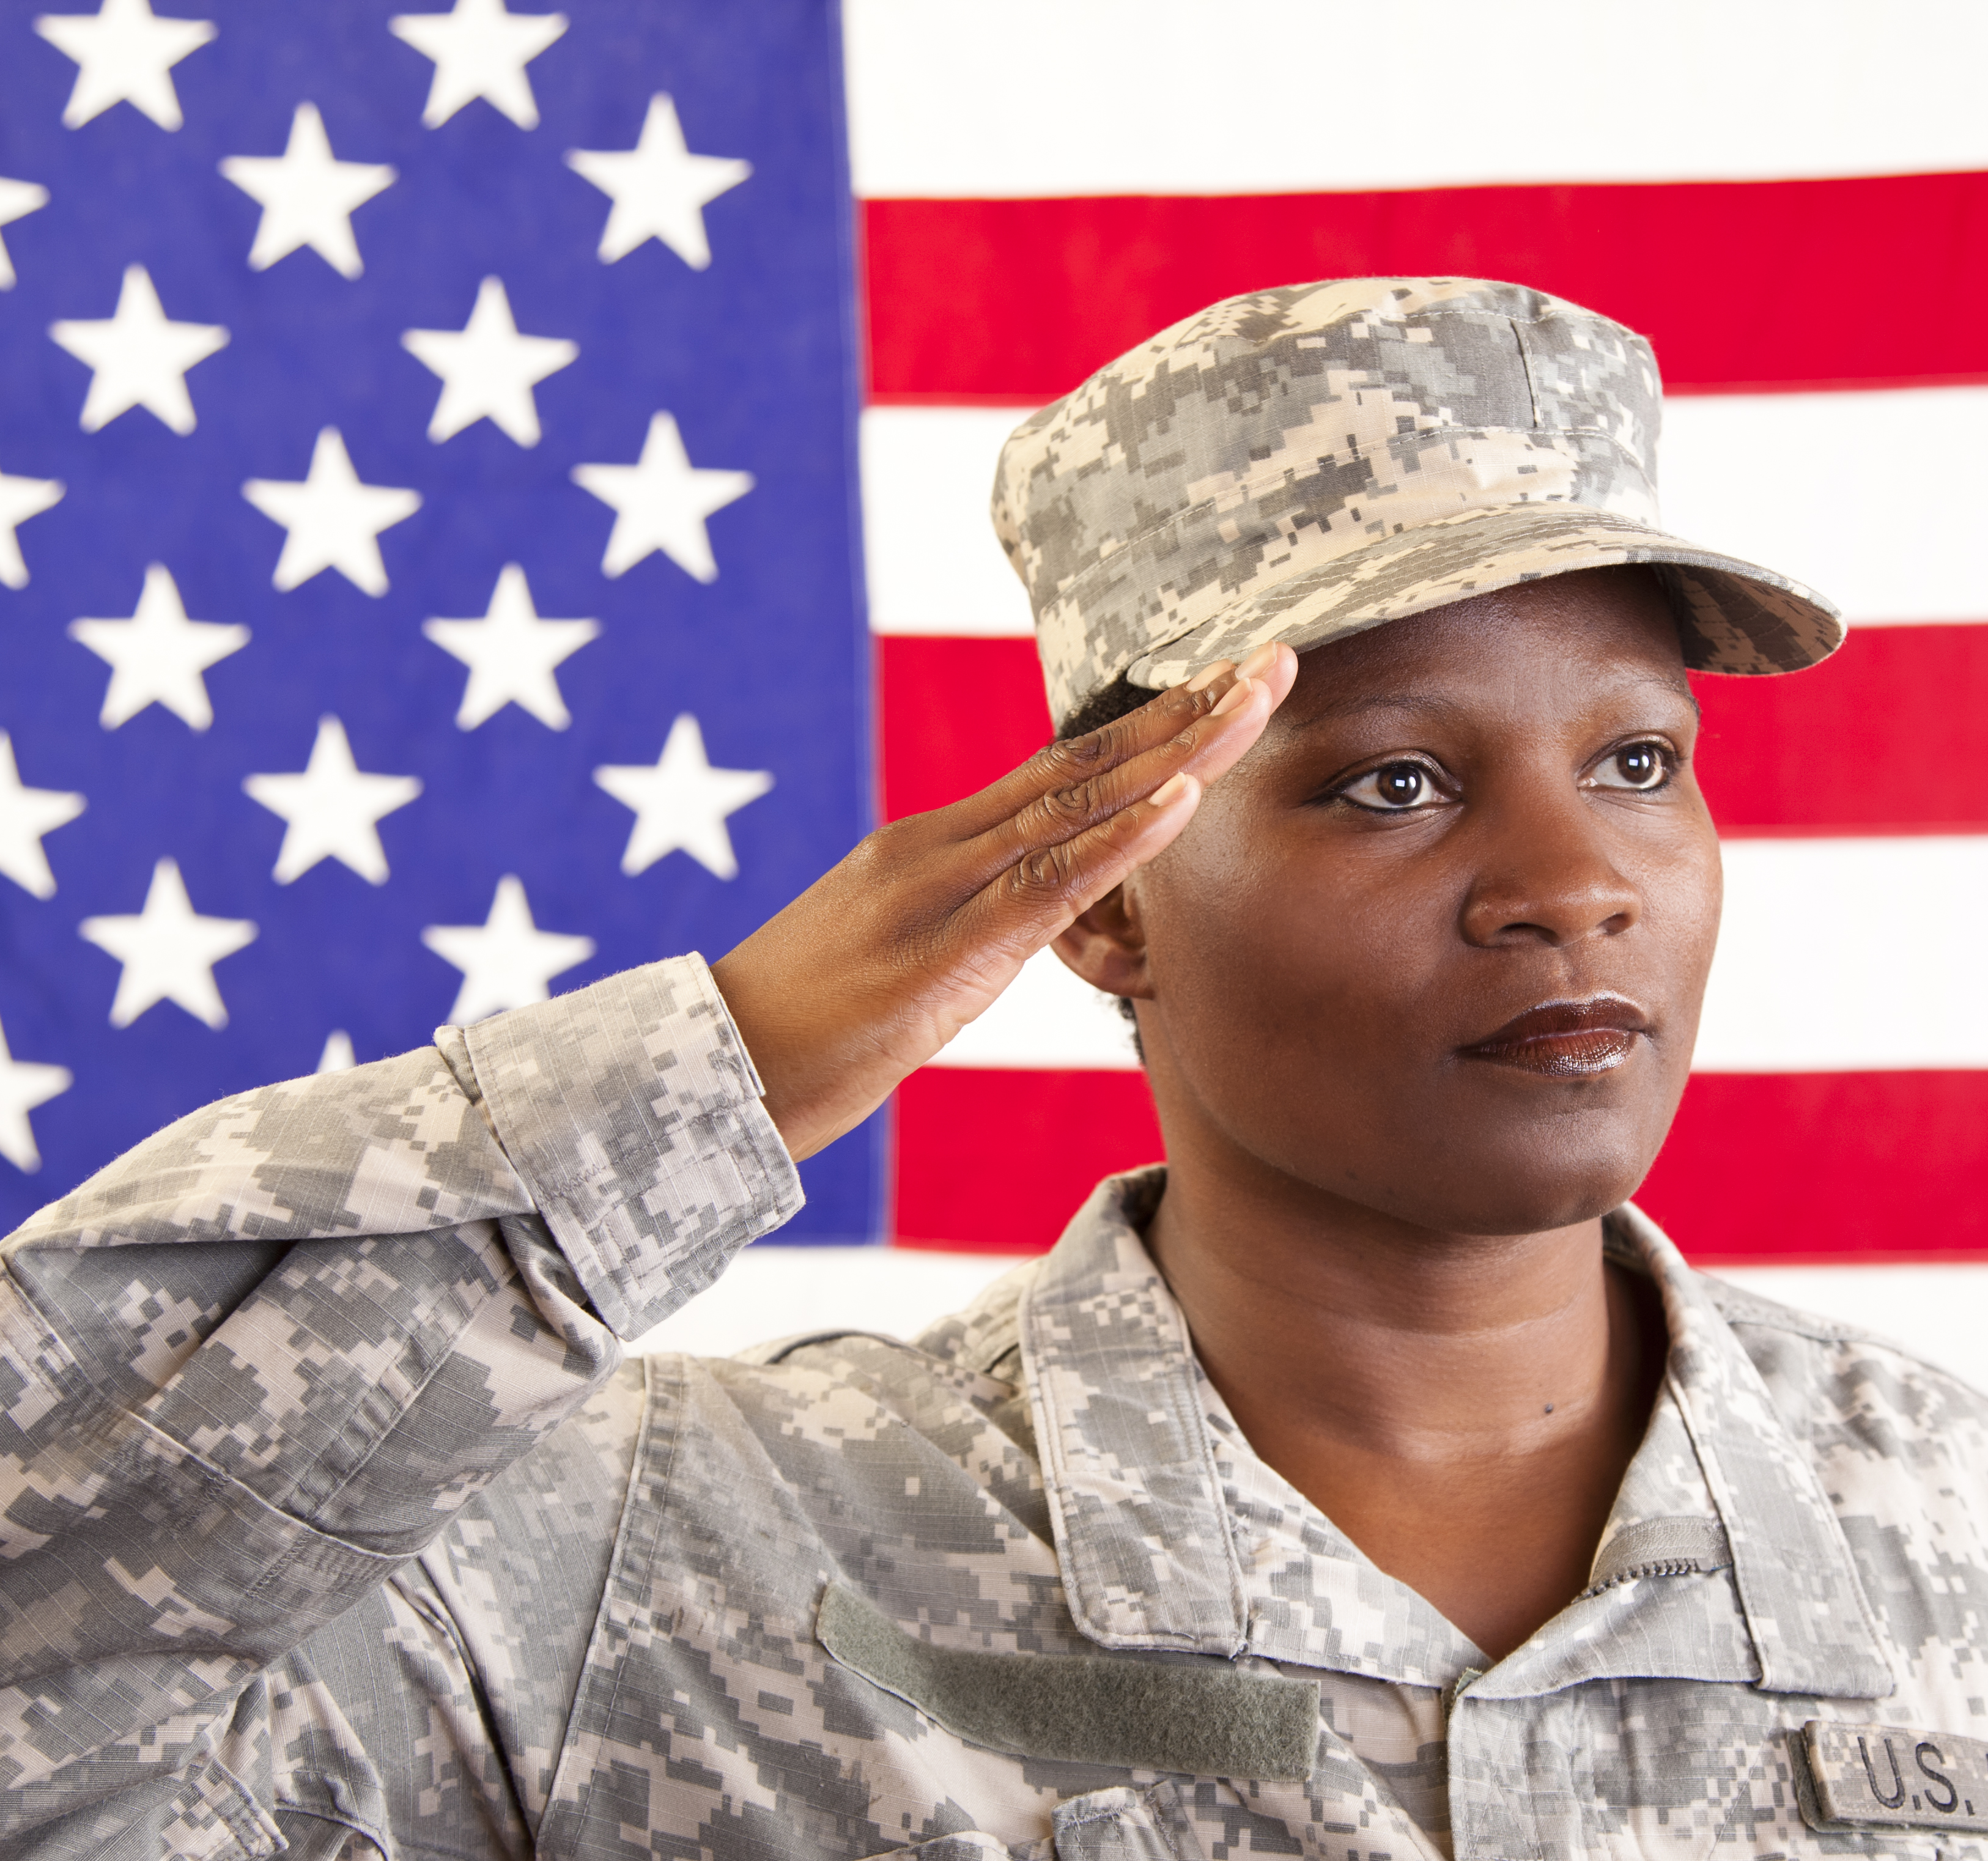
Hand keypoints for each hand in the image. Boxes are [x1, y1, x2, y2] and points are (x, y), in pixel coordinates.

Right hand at [710, 642, 1294, 1159]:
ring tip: (1257, 699)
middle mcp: (939, 846)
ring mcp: (938, 889)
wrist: (711, 1074)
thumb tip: (1036, 920)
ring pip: (1079, 803)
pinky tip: (1184, 796)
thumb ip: (972, 927)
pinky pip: (1048, 883)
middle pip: (1084, 763)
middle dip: (1187, 711)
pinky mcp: (942, 951)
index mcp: (932, 846)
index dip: (1149, 726)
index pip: (1059, 770)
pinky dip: (1123, 837)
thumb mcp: (905, 963)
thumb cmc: (804, 1033)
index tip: (1226, 686)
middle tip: (1277, 659)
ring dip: (1180, 750)